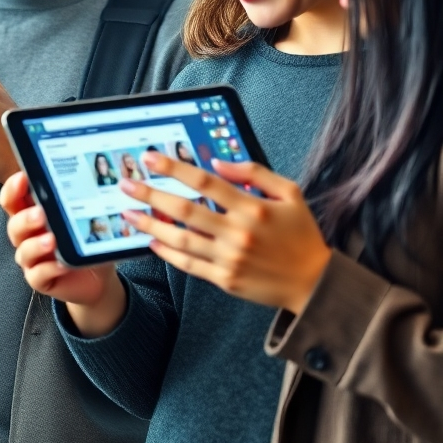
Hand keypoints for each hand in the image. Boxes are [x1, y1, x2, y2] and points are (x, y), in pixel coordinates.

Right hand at [0, 172, 126, 337]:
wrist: (97, 277)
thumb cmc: (85, 241)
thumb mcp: (81, 217)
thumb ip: (77, 200)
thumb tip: (88, 177)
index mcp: (32, 213)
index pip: (13, 199)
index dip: (12, 188)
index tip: (22, 178)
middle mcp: (28, 235)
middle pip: (14, 224)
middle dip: (25, 218)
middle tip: (40, 213)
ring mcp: (32, 259)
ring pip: (23, 251)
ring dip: (35, 245)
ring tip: (51, 240)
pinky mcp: (40, 279)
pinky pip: (37, 275)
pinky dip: (48, 269)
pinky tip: (61, 265)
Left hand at [119, 151, 331, 313]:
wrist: (315, 284)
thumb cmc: (301, 234)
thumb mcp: (289, 193)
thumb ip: (254, 172)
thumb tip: (218, 162)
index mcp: (252, 207)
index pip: (205, 182)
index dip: (175, 169)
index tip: (151, 159)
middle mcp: (237, 233)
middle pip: (185, 210)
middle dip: (151, 195)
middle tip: (126, 184)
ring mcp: (229, 259)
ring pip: (180, 239)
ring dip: (150, 224)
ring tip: (128, 214)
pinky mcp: (225, 279)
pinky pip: (189, 265)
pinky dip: (167, 253)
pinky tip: (151, 240)